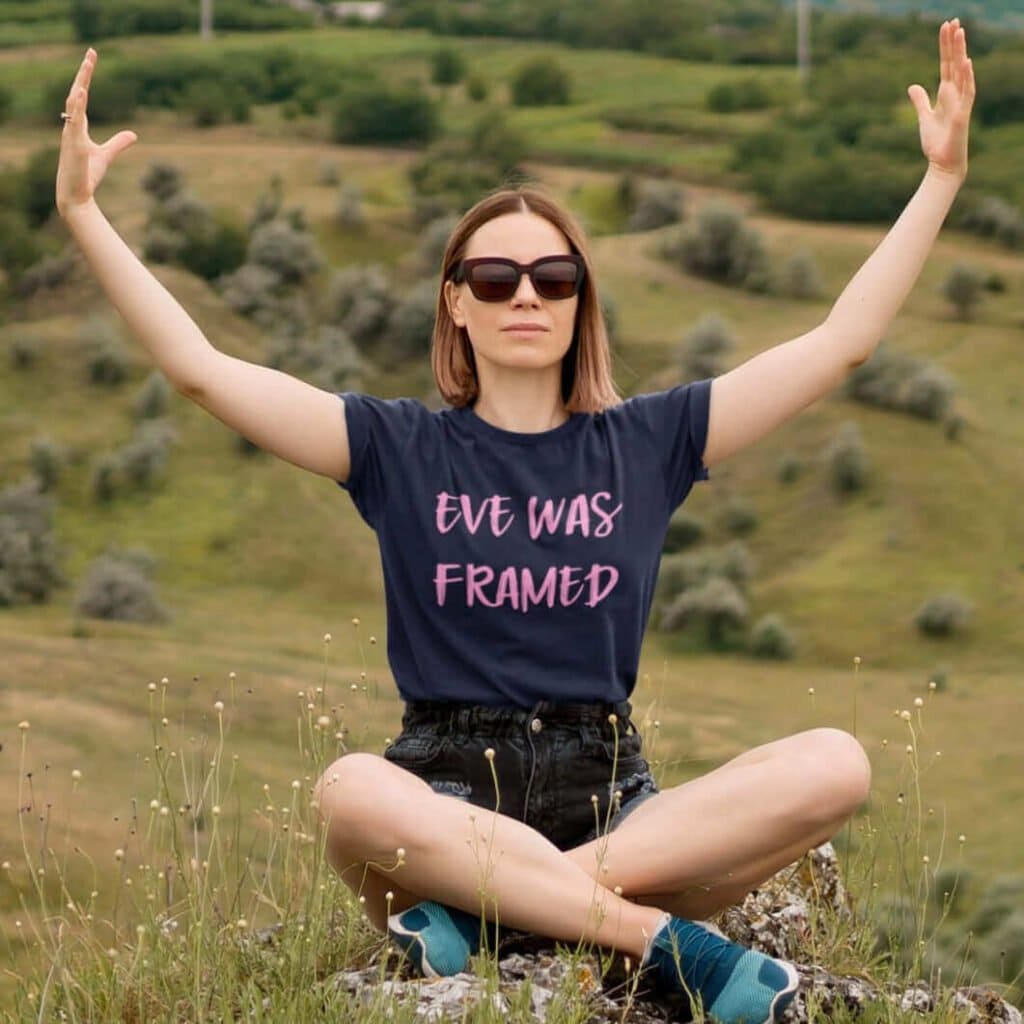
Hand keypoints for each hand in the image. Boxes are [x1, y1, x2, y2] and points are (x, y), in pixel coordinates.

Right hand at [55, 48, 137, 219]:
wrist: (76, 196)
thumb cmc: (86, 175)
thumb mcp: (106, 155)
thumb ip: (118, 143)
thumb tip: (134, 134)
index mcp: (77, 125)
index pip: (81, 96)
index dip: (86, 77)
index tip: (92, 58)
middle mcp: (71, 125)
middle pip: (76, 93)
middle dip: (84, 73)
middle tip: (91, 53)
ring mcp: (71, 134)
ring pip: (74, 104)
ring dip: (80, 84)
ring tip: (88, 65)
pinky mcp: (75, 145)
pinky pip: (74, 121)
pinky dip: (77, 106)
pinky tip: (82, 92)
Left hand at [907, 18, 974, 181]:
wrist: (942, 163)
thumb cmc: (936, 142)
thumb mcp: (924, 117)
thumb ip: (920, 100)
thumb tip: (913, 85)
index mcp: (946, 93)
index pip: (946, 64)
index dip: (945, 46)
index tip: (945, 26)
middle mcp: (955, 94)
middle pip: (954, 63)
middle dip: (953, 43)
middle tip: (953, 20)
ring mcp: (961, 103)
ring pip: (962, 72)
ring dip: (961, 52)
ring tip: (960, 32)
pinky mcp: (962, 114)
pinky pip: (967, 92)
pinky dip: (966, 77)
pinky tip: (966, 62)